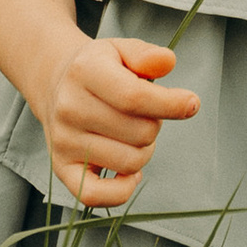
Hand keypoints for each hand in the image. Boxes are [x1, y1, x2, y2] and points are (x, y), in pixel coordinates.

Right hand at [42, 34, 196, 208]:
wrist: (55, 83)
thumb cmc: (100, 68)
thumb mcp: (122, 50)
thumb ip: (147, 55)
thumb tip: (167, 62)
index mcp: (85, 72)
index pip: (134, 97)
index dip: (171, 105)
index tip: (192, 103)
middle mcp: (70, 108)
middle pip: (140, 133)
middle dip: (154, 124)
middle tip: (143, 115)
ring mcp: (64, 141)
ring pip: (130, 162)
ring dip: (144, 151)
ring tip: (131, 134)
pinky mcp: (62, 168)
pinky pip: (97, 196)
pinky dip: (122, 190)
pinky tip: (130, 174)